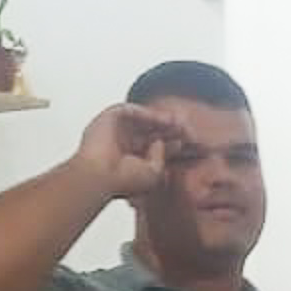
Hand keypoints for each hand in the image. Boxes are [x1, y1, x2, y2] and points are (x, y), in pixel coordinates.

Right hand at [73, 102, 189, 199]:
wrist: (98, 176)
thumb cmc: (122, 180)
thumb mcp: (153, 172)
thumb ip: (162, 155)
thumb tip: (162, 141)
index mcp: (133, 158)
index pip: (156, 146)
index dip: (173, 144)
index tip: (191, 143)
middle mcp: (124, 143)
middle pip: (151, 131)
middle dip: (170, 130)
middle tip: (188, 129)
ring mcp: (116, 129)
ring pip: (143, 120)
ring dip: (161, 120)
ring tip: (178, 122)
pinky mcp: (108, 118)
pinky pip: (131, 110)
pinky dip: (147, 113)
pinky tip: (163, 119)